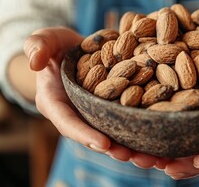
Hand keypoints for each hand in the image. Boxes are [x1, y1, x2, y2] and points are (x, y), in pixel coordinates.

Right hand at [23, 27, 168, 167]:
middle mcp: (76, 115)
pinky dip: (145, 135)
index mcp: (56, 103)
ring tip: (152, 159)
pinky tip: (164, 145)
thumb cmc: (54, 45)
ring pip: (115, 137)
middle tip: (130, 156)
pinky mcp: (113, 111)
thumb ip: (37, 46)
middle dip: (113, 149)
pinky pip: (128, 125)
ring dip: (133, 150)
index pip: (68, 123)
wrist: (71, 49)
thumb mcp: (43, 40)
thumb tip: (35, 61)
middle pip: (94, 137)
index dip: (84, 134)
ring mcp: (96, 116)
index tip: (103, 143)